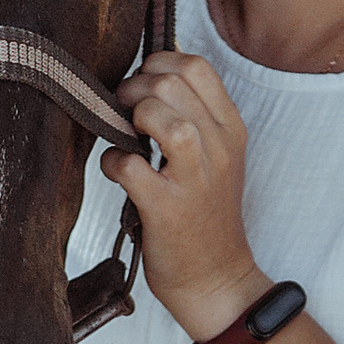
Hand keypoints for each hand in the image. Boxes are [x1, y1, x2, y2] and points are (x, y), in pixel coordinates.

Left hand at [103, 51, 270, 340]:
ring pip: (160, 116)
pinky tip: (116, 172)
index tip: (142, 86)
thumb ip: (194, 117)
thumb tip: (147, 80)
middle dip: (134, 88)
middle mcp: (218, 148)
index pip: (197, 66)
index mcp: (231, 129)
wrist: (216, 278)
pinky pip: (129, 165)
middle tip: (123, 112)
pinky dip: (111, 162)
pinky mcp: (167, 208)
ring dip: (129, 118)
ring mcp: (194, 179)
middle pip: (172, 83)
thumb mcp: (217, 158)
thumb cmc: (206, 215)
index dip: (157, 64)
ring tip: (125, 138)